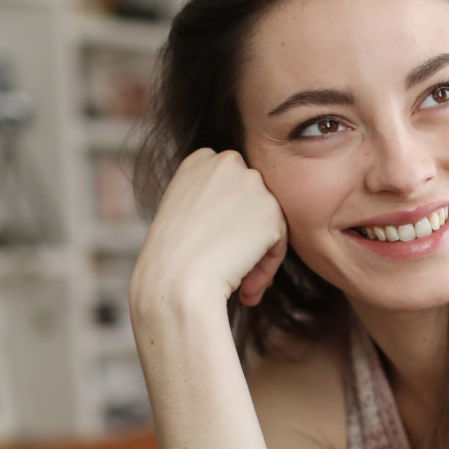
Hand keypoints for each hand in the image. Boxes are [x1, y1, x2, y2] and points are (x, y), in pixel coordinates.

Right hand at [131, 148, 287, 310]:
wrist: (175, 282)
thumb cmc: (170, 259)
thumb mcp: (183, 212)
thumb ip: (212, 201)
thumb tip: (243, 215)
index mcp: (201, 159)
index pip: (230, 187)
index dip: (226, 221)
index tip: (213, 247)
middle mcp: (228, 162)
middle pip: (252, 202)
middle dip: (245, 236)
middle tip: (229, 267)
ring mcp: (252, 183)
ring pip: (268, 223)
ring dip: (256, 254)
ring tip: (240, 284)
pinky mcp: (272, 211)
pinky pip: (278, 243)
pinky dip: (266, 268)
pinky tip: (246, 289)